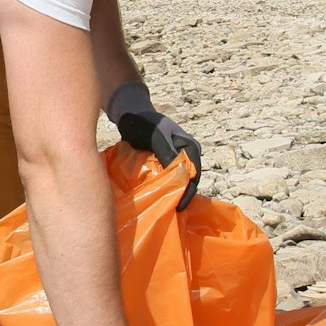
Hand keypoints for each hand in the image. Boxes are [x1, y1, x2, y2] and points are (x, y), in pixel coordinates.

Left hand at [106, 82, 201, 208]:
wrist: (131, 113)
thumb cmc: (144, 123)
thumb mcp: (156, 137)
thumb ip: (166, 153)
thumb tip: (178, 174)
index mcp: (190, 148)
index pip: (194, 175)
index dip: (187, 193)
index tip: (179, 207)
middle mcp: (188, 154)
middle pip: (188, 180)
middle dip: (181, 196)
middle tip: (172, 212)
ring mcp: (177, 158)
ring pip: (179, 180)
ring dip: (173, 193)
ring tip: (165, 209)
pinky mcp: (165, 161)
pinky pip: (168, 177)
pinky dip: (165, 187)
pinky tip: (158, 198)